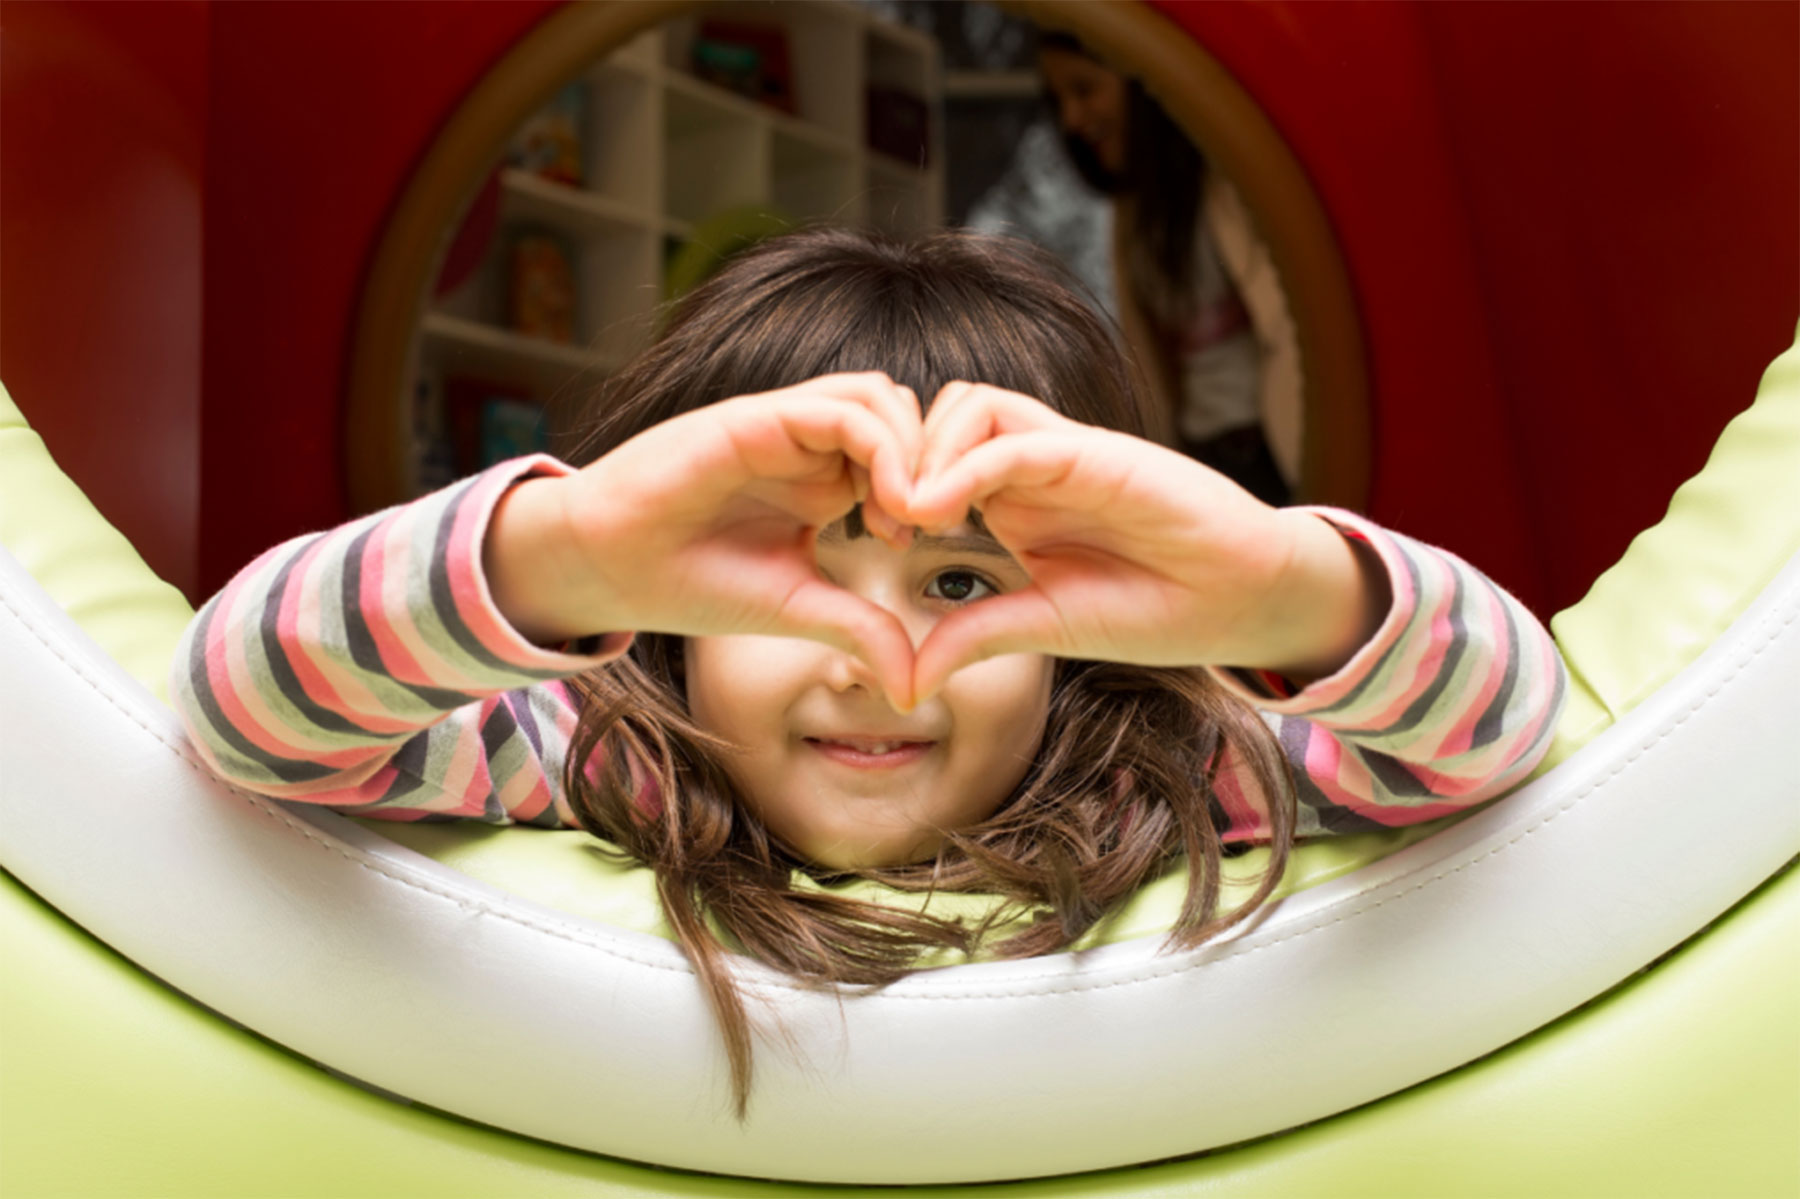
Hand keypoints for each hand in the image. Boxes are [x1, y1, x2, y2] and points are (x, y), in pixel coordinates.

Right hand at [487, 373, 923, 707]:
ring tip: (908, 514)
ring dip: (913, 450)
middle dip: (936, 463)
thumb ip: (859, 629)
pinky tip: (882, 503)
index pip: (907, 454)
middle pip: (906, 415)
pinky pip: (840, 408)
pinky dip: (880, 446)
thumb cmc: (691, 583)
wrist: (608, 566)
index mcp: (824, 481)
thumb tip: (914, 687)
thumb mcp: (796, 608)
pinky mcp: (757, 418)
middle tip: (932, 523)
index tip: (928, 541)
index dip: (935, 489)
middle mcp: (809, 445)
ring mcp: (784, 426)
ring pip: (881, 397)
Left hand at [900, 383, 1386, 701]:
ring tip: (911, 516)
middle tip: (879, 520)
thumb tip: (901, 683)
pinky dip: (969, 465)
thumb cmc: (1154, 609)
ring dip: (926, 450)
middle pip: (935, 418)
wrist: (1243, 599)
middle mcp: (1029, 467)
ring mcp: (1063, 454)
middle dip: (894, 457)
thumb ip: (976, 638)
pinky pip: (1018, 438)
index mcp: (1011, 503)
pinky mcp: (1097, 452)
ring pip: (970, 406)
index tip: (869, 536)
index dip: (886, 487)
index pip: (928, 460)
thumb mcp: (1044, 628)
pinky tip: (941, 511)